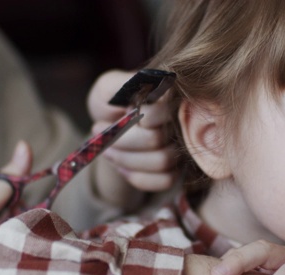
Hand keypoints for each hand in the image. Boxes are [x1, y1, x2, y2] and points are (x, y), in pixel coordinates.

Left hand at [87, 70, 177, 207]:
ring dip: (126, 160)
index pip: (160, 111)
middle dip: (121, 141)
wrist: (110, 126)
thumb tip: (145, 90)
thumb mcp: (108, 87)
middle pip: (156, 140)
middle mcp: (184, 120)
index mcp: (170, 94)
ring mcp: (182, 146)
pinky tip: (122, 167)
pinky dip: (138, 177)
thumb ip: (122, 84)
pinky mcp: (177, 168)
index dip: (138, 117)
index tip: (122, 112)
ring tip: (107, 149)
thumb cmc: (111, 101)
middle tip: (100, 132)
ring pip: (162, 162)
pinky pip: (166, 181)